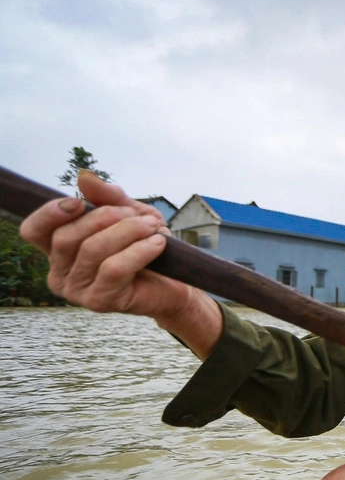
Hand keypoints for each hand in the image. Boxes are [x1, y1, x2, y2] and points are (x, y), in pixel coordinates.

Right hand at [20, 170, 221, 356]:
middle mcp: (60, 273)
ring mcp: (76, 291)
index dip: (50, 213)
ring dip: (128, 231)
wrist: (175, 283)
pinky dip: (139, 250)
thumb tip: (84, 177)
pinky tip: (158, 243)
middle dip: (105, 218)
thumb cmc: (146, 247)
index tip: (80, 202)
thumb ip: (107, 197)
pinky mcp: (99, 302)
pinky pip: (114, 269)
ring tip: (153, 227)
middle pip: (67, 237)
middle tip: (138, 216)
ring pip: (93, 250)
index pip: (34, 230)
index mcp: (58, 249)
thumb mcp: (129, 214)